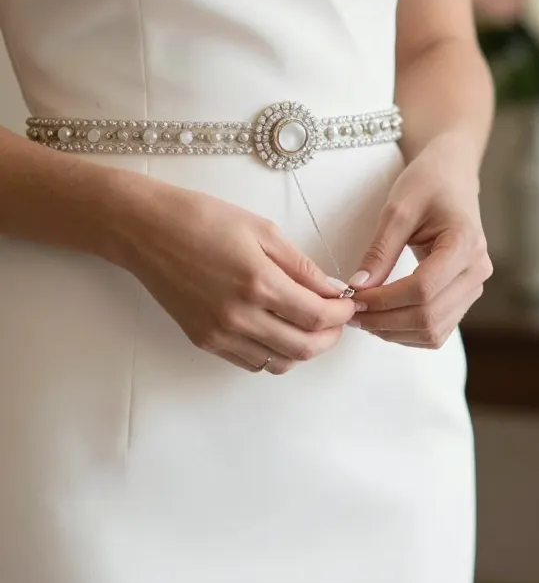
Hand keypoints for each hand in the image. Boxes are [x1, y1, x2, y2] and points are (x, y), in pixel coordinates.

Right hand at [117, 177, 357, 373]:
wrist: (145, 231)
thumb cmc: (201, 219)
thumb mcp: (261, 230)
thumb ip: (301, 266)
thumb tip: (331, 290)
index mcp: (258, 282)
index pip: (317, 316)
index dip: (341, 315)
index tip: (348, 304)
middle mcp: (240, 316)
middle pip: (303, 348)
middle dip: (329, 337)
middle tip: (336, 321)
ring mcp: (220, 333)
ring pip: (278, 362)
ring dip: (302, 349)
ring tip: (309, 327)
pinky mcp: (204, 341)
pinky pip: (251, 362)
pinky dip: (273, 353)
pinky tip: (277, 331)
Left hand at [348, 135, 492, 347]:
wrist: (452, 178)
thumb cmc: (428, 185)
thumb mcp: (397, 209)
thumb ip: (379, 251)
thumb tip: (358, 289)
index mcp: (465, 244)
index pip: (423, 289)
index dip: (384, 301)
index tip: (353, 298)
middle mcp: (477, 270)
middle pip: (429, 316)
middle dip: (384, 321)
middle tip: (351, 314)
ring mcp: (474, 287)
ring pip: (433, 331)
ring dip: (394, 332)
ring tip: (363, 318)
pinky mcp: (464, 297)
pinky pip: (437, 331)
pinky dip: (407, 333)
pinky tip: (383, 320)